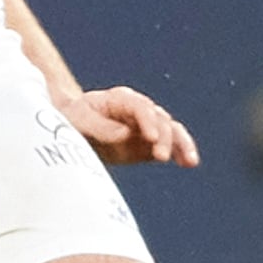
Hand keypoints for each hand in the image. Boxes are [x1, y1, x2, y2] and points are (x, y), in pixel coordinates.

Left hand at [62, 86, 200, 167]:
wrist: (73, 128)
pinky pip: (170, 146)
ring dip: (181, 144)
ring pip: (171, 131)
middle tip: (160, 156)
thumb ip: (100, 128)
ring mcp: (147, 126)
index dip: (147, 121)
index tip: (151, 138)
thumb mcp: (79, 122)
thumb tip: (125, 135)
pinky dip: (181, 152)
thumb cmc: (72, 120)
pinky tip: (189, 163)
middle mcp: (139, 110)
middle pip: (159, 119)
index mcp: (121, 99)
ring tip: (189, 161)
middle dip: (164, 137)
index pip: (140, 107)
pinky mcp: (150, 144)